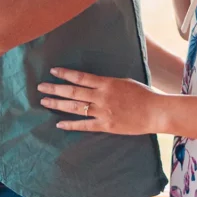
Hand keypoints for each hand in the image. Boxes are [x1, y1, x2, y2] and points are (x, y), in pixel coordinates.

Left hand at [38, 68, 162, 134]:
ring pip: (75, 108)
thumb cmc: (143, 94)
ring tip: (44, 102)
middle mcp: (102, 97)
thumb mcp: (124, 81)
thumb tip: (92, 83)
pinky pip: (85, 125)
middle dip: (55, 89)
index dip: (65, 73)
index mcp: (107, 83)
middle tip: (41, 87)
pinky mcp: (106, 125)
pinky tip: (59, 124)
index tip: (53, 71)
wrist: (155, 112)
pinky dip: (71, 125)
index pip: (81, 77)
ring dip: (58, 104)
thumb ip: (107, 83)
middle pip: (73, 92)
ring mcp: (103, 112)